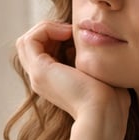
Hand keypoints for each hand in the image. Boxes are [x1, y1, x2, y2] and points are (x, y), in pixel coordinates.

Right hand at [16, 20, 130, 139]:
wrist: (105, 112)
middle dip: (50, 30)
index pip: (43, 51)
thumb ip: (90, 59)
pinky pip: (30, 40)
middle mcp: (41, 80)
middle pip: (32, 45)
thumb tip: (91, 40)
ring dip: (47, 28)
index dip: (57, 36)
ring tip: (69, 31)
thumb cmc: (111, 98)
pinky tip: (67, 33)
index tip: (79, 37)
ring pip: (27, 41)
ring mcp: (37, 76)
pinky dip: (47, 29)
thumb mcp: (99, 74)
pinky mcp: (39, 70)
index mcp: (53, 83)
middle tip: (72, 31)